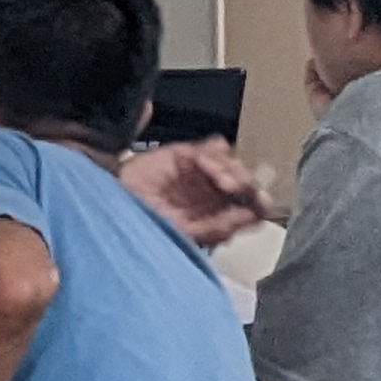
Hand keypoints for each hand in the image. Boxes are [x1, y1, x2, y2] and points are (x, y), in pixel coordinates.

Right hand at [123, 140, 271, 247]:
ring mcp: (200, 171)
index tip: (262, 205)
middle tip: (246, 191)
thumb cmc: (149, 224)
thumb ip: (222, 225)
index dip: (258, 202)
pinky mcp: (186, 153)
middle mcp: (212, 192)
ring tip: (226, 183)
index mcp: (216, 214)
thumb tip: (256, 215)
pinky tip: (207, 168)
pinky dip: (215, 156)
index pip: (249, 204)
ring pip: (232, 161)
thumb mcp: (190, 233)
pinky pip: (213, 147)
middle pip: (245, 179)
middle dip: (249, 184)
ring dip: (233, 170)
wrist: (118, 205)